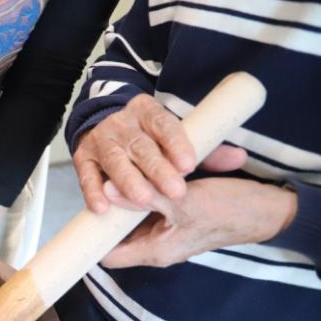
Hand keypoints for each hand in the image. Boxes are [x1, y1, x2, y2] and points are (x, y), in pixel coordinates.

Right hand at [74, 94, 245, 212]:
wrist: (105, 128)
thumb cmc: (150, 139)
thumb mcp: (177, 138)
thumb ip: (206, 150)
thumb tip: (238, 158)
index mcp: (148, 112)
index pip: (164, 125)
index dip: (176, 144)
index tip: (189, 164)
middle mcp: (122, 123)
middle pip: (140, 146)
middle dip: (157, 169)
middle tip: (174, 191)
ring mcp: (100, 140)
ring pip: (115, 160)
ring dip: (128, 181)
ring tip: (143, 199)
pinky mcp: (83, 159)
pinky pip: (87, 176)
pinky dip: (93, 192)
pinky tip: (102, 208)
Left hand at [102, 178, 296, 268]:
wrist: (268, 209)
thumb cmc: (230, 210)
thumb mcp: (184, 201)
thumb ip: (145, 196)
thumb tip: (106, 191)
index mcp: (155, 251)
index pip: (107, 256)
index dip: (92, 240)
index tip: (83, 214)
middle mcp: (157, 246)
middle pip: (117, 235)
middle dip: (108, 213)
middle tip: (98, 185)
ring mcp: (166, 232)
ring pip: (132, 219)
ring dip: (126, 200)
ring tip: (116, 175)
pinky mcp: (176, 217)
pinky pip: (150, 208)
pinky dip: (144, 194)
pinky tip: (140, 174)